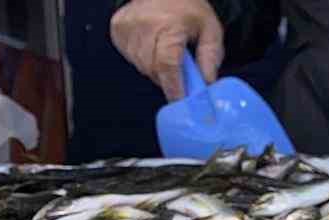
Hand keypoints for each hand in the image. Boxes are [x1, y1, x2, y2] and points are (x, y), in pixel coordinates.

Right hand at [110, 0, 224, 99]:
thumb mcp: (210, 30)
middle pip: (154, 70)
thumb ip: (211, 58)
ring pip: (142, 67)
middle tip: (182, 70)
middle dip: (170, 78)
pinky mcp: (117, 30)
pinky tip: (153, 46)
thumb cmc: (187, 8)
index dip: (174, 87)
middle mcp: (142, 27)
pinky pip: (132, 59)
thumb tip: (207, 84)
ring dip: (157, 69)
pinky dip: (145, 60)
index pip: (167, 64)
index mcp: (168, 26)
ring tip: (167, 51)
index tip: (181, 101)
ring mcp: (126, 29)